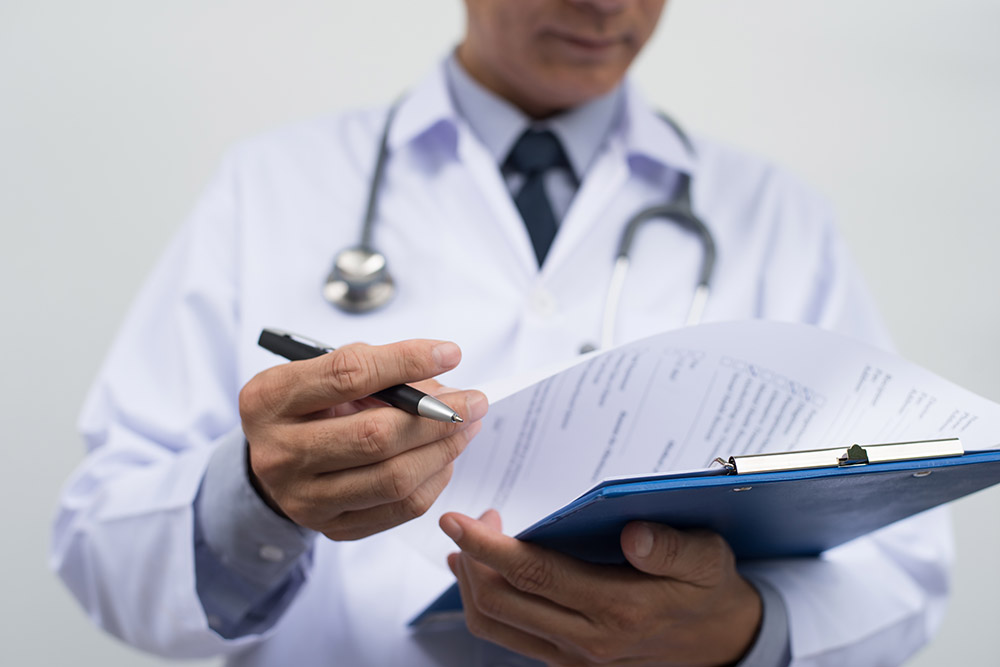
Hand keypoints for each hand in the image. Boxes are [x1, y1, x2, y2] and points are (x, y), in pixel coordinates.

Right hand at [239, 339, 486, 539]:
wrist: (276, 460)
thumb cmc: (311, 405)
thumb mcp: (324, 373)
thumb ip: (376, 371)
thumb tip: (445, 387)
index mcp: (269, 399)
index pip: (347, 375)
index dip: (405, 361)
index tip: (450, 354)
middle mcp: (278, 454)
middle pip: (374, 436)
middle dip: (437, 415)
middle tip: (475, 401)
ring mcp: (303, 499)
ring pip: (394, 478)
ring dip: (444, 449)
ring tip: (467, 427)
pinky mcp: (331, 529)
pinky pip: (401, 508)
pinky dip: (435, 479)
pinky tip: (445, 457)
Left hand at [440, 510, 761, 666]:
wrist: (721, 643)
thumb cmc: (708, 591)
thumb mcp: (708, 558)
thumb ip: (672, 546)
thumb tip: (633, 534)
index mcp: (618, 609)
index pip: (533, 574)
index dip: (486, 546)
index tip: (456, 519)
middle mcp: (587, 641)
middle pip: (499, 602)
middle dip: (472, 556)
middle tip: (474, 518)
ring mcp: (573, 658)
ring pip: (494, 624)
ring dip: (472, 581)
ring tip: (473, 543)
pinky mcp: (567, 663)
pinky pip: (510, 635)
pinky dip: (486, 603)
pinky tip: (485, 573)